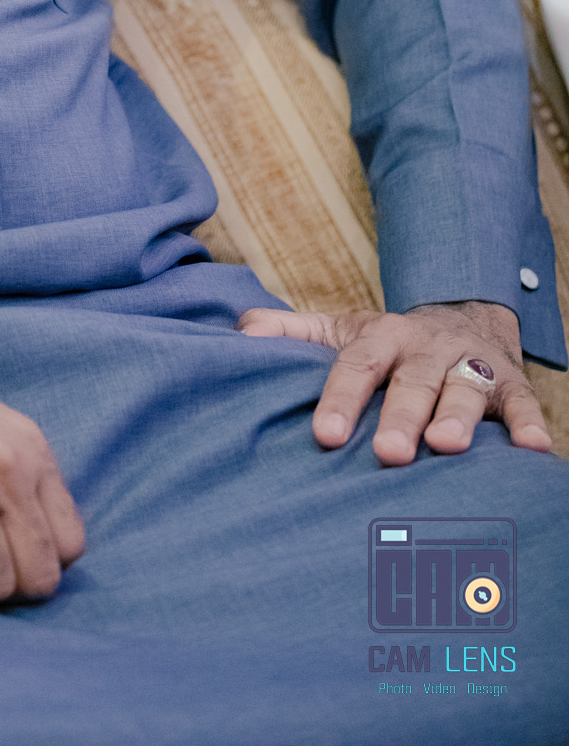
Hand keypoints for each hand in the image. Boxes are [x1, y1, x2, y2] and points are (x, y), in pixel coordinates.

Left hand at [237, 300, 550, 464]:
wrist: (460, 317)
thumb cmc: (388, 343)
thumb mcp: (340, 331)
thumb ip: (291, 334)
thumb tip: (238, 336)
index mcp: (382, 337)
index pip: (356, 365)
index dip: (341, 399)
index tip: (325, 436)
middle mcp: (427, 349)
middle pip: (414, 382)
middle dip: (402, 415)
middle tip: (389, 453)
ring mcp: (471, 365)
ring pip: (466, 390)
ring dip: (459, 418)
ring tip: (447, 447)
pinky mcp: (511, 384)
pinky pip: (523, 404)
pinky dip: (530, 425)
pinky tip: (533, 451)